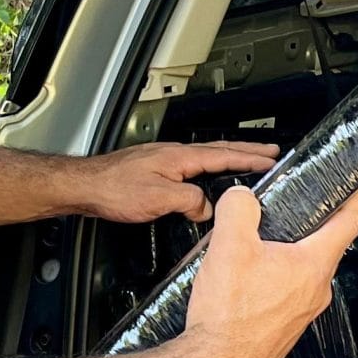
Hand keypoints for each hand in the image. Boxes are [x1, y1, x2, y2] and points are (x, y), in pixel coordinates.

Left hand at [77, 141, 280, 224]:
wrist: (84, 185)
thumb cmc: (114, 189)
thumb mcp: (159, 199)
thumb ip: (189, 201)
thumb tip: (206, 208)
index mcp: (180, 157)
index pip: (224, 155)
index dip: (251, 158)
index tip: (272, 158)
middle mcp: (174, 153)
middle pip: (219, 150)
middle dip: (247, 151)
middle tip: (270, 152)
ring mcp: (164, 159)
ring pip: (206, 156)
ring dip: (230, 158)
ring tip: (247, 162)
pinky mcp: (155, 168)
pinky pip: (192, 166)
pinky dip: (210, 167)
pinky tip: (208, 177)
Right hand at [167, 177, 357, 357]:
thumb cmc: (229, 319)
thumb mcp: (229, 246)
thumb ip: (239, 208)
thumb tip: (242, 198)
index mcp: (314, 265)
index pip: (350, 219)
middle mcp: (316, 290)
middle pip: (324, 243)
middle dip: (314, 220)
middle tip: (302, 201)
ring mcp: (301, 311)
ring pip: (301, 268)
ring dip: (286, 251)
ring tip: (258, 240)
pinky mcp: (284, 326)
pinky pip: (285, 290)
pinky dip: (272, 275)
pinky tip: (245, 277)